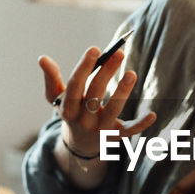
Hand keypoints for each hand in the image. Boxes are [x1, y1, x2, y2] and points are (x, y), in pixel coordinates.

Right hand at [39, 50, 155, 156]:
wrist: (80, 144)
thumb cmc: (71, 111)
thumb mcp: (57, 98)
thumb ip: (51, 78)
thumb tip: (42, 58)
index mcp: (68, 107)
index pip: (75, 85)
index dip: (85, 67)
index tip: (95, 48)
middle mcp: (83, 119)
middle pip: (95, 94)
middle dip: (106, 72)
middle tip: (119, 53)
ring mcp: (100, 129)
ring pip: (113, 110)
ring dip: (122, 92)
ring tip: (131, 73)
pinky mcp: (116, 136)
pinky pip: (130, 131)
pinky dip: (141, 124)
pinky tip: (152, 114)